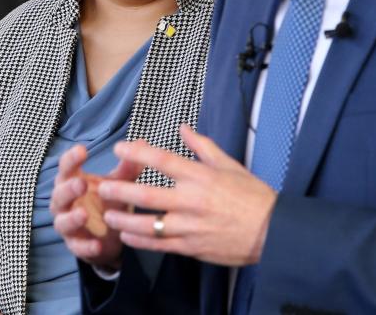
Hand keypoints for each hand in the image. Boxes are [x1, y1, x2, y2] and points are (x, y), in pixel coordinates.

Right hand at [49, 144, 141, 268]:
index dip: (71, 159)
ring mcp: (68, 225)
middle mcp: (65, 203)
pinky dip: (86, 247)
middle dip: (69, 189)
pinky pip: (77, 248)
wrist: (110, 234)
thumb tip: (142, 142)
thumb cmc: (108, 200)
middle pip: (59, 194)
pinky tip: (97, 245)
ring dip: (72, 218)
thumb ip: (127, 167)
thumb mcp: (118, 183)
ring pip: (62, 222)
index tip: (82, 150)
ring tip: (84, 214)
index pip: (66, 168)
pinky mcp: (76, 245)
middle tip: (81, 183)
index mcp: (72, 182)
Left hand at [98, 125, 276, 266]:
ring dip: (125, 220)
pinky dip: (140, 241)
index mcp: (202, 176)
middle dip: (121, 191)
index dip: (138, 153)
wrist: (272, 230)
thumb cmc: (252, 195)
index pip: (163, 161)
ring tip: (108, 214)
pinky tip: (127, 236)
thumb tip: (183, 128)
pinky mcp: (192, 247)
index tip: (120, 148)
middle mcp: (193, 200)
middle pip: (148, 195)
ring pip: (149, 224)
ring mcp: (191, 226)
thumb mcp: (230, 164)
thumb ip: (202, 146)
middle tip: (102, 187)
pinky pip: (160, 245)